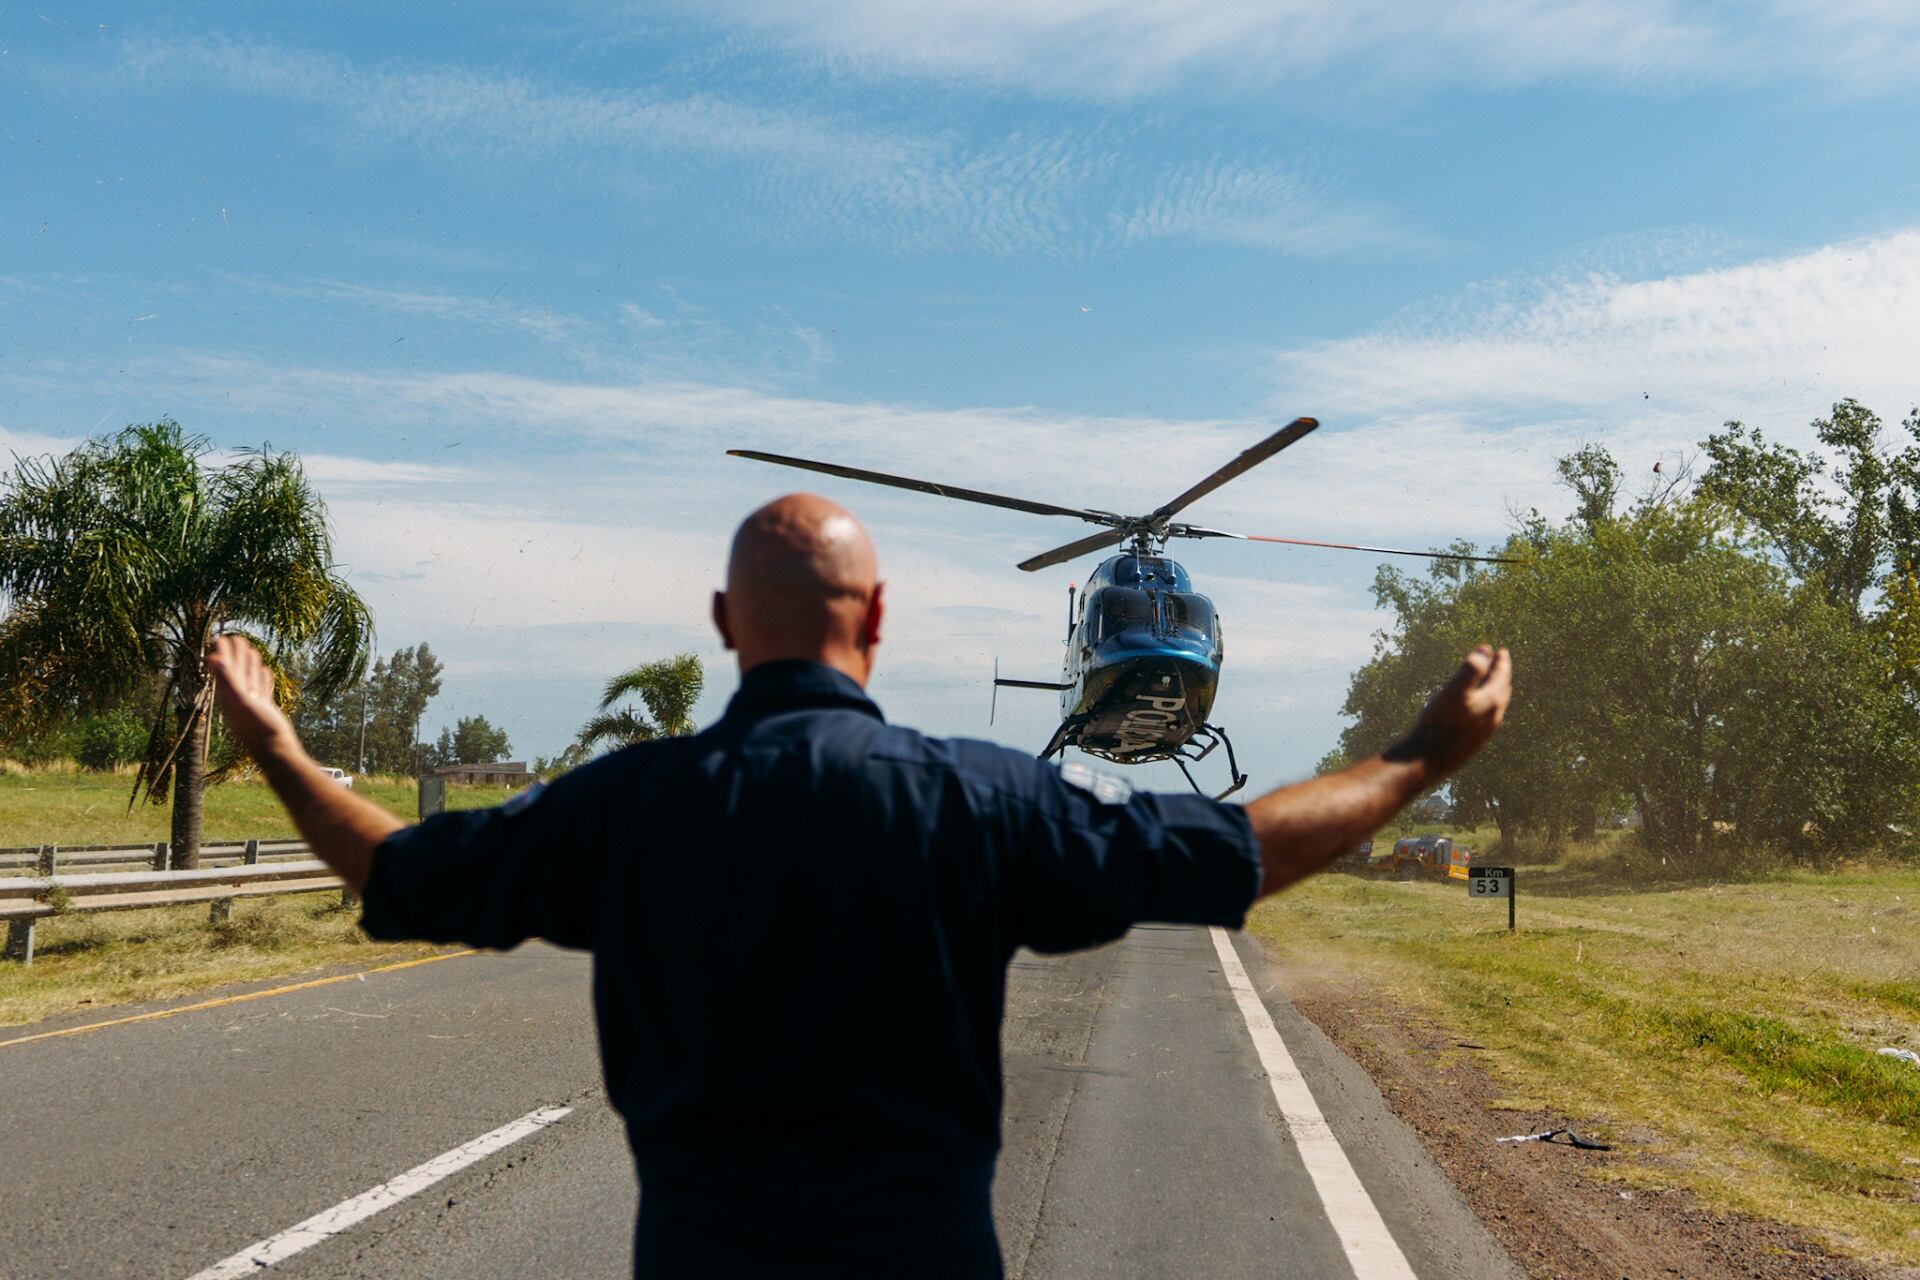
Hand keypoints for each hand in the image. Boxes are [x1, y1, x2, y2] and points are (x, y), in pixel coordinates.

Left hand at [206, 634, 299, 761]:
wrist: (276, 750)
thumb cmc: (259, 728)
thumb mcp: (242, 702)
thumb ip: (228, 681)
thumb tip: (214, 659)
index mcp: (229, 695)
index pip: (223, 669)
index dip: (222, 654)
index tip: (221, 638)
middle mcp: (238, 698)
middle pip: (235, 671)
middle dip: (235, 654)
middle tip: (235, 637)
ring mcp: (253, 703)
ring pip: (249, 678)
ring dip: (248, 663)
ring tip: (250, 649)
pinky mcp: (265, 708)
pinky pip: (262, 688)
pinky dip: (262, 678)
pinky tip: (265, 671)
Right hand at [1394, 645, 1511, 776]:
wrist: (1429, 759)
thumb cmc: (1439, 722)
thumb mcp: (1454, 690)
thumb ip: (1471, 669)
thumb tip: (1485, 649)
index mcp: (1492, 701)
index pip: (1502, 676)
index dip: (1502, 661)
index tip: (1501, 651)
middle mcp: (1493, 717)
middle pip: (1502, 691)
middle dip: (1501, 676)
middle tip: (1499, 664)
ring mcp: (1485, 731)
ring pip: (1496, 706)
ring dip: (1495, 692)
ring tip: (1490, 685)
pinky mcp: (1475, 742)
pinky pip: (1486, 718)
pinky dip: (1486, 706)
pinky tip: (1474, 711)